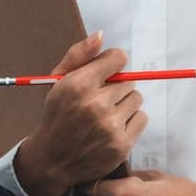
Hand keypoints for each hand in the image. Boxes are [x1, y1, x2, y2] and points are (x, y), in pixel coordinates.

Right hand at [13, 32, 146, 195]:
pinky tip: (113, 127)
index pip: (118, 58)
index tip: (108, 72)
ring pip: (137, 99)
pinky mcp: (122, 144)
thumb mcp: (58, 82)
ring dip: (125, 104)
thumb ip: (79, 56)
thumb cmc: (57, 116)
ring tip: (106, 114)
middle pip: (129, 81)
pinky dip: (131, 121)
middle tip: (100, 100)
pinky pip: (143, 118)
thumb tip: (101, 35)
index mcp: (78, 85)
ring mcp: (110, 126)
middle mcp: (95, 105)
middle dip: (117, 88)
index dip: (114, 64)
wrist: (52, 159)